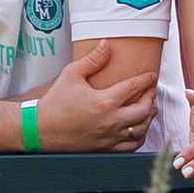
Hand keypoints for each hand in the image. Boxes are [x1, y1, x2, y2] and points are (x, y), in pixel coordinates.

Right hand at [32, 40, 159, 152]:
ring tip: (151, 108)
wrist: (41, 129)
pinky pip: (131, 146)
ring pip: (140, 129)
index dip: (146, 80)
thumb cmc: (55, 101)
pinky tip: (140, 128)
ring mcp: (109, 137)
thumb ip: (92, 59)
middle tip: (152, 90)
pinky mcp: (105, 149)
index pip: (134, 87)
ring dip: (148, 117)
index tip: (152, 75)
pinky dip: (139, 137)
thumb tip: (106, 44)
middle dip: (151, 98)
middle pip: (143, 109)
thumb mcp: (71, 74)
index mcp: (104, 101)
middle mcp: (110, 121)